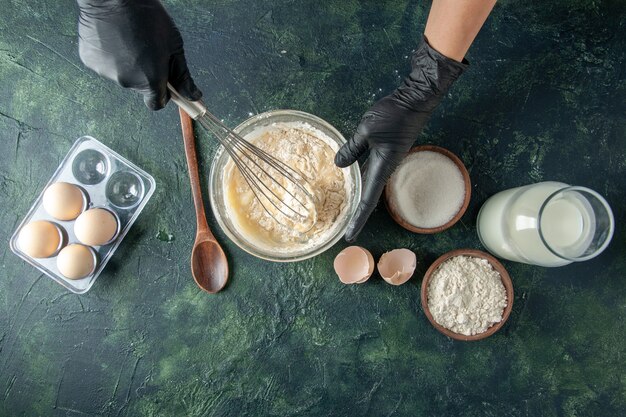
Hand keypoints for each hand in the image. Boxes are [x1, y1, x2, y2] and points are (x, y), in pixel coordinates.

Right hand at [77, 0, 200, 109]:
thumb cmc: (149, 17)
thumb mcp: (174, 46)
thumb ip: (183, 76)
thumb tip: (193, 97)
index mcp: (150, 80)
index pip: (156, 103)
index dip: (162, 93)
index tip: (164, 82)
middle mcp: (127, 81)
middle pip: (140, 87)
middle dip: (145, 74)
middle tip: (146, 50)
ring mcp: (106, 72)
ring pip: (122, 75)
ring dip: (127, 64)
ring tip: (129, 40)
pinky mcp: (90, 61)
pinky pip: (105, 65)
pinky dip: (110, 56)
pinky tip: (114, 38)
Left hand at [335, 37, 467, 241]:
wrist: (416, 100)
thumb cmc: (394, 114)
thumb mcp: (366, 130)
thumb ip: (352, 148)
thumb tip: (338, 165)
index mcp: (383, 167)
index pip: (368, 200)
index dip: (358, 219)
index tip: (349, 236)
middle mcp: (386, 168)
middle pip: (369, 196)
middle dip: (357, 214)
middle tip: (344, 229)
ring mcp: (388, 159)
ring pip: (370, 183)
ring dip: (359, 197)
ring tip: (345, 209)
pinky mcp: (387, 150)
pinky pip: (371, 169)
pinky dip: (360, 178)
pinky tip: (351, 177)